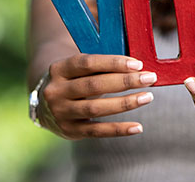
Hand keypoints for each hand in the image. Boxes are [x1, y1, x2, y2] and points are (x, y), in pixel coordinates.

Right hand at [39, 54, 156, 139]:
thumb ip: (101, 67)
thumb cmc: (73, 80)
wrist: (45, 104)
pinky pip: (97, 131)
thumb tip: (137, 67)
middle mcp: (56, 91)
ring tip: (147, 97)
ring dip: (125, 103)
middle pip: (93, 85)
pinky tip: (137, 127)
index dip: (113, 63)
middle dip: (124, 81)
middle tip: (149, 78)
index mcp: (58, 69)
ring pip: (96, 108)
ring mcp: (61, 112)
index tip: (137, 64)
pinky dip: (118, 129)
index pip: (87, 63)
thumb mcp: (78, 69)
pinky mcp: (69, 131)